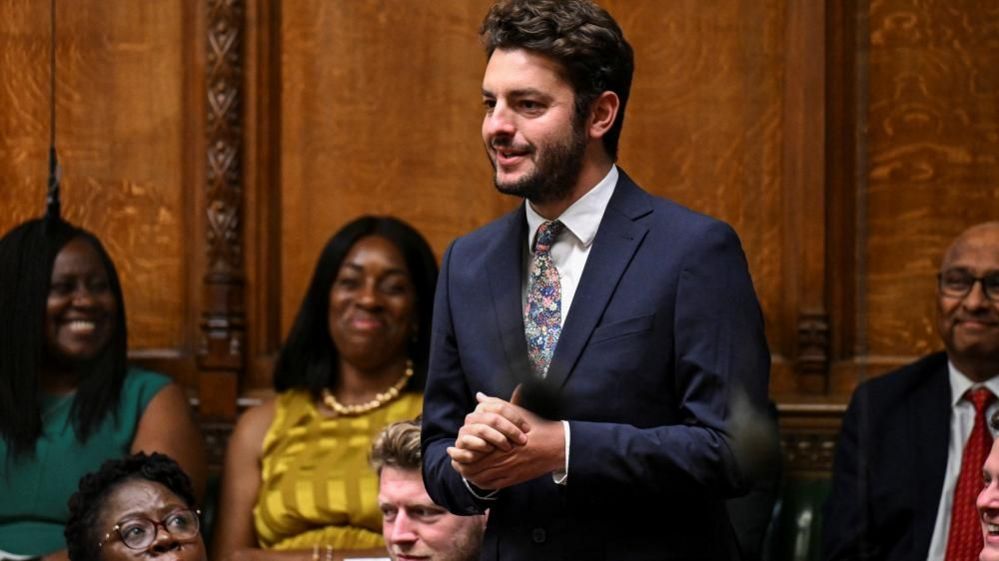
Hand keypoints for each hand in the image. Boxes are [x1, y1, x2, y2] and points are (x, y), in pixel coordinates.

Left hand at [447, 386, 565, 489]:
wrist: (558, 446)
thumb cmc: (537, 427)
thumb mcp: (516, 412)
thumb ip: (496, 404)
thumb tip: (479, 397)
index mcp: (499, 441)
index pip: (472, 450)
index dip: (460, 451)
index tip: (454, 449)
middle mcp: (502, 458)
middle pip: (473, 467)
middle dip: (462, 465)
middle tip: (455, 462)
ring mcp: (508, 471)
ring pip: (481, 478)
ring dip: (470, 475)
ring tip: (463, 471)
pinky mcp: (515, 480)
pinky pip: (493, 485)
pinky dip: (482, 484)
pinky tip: (478, 479)